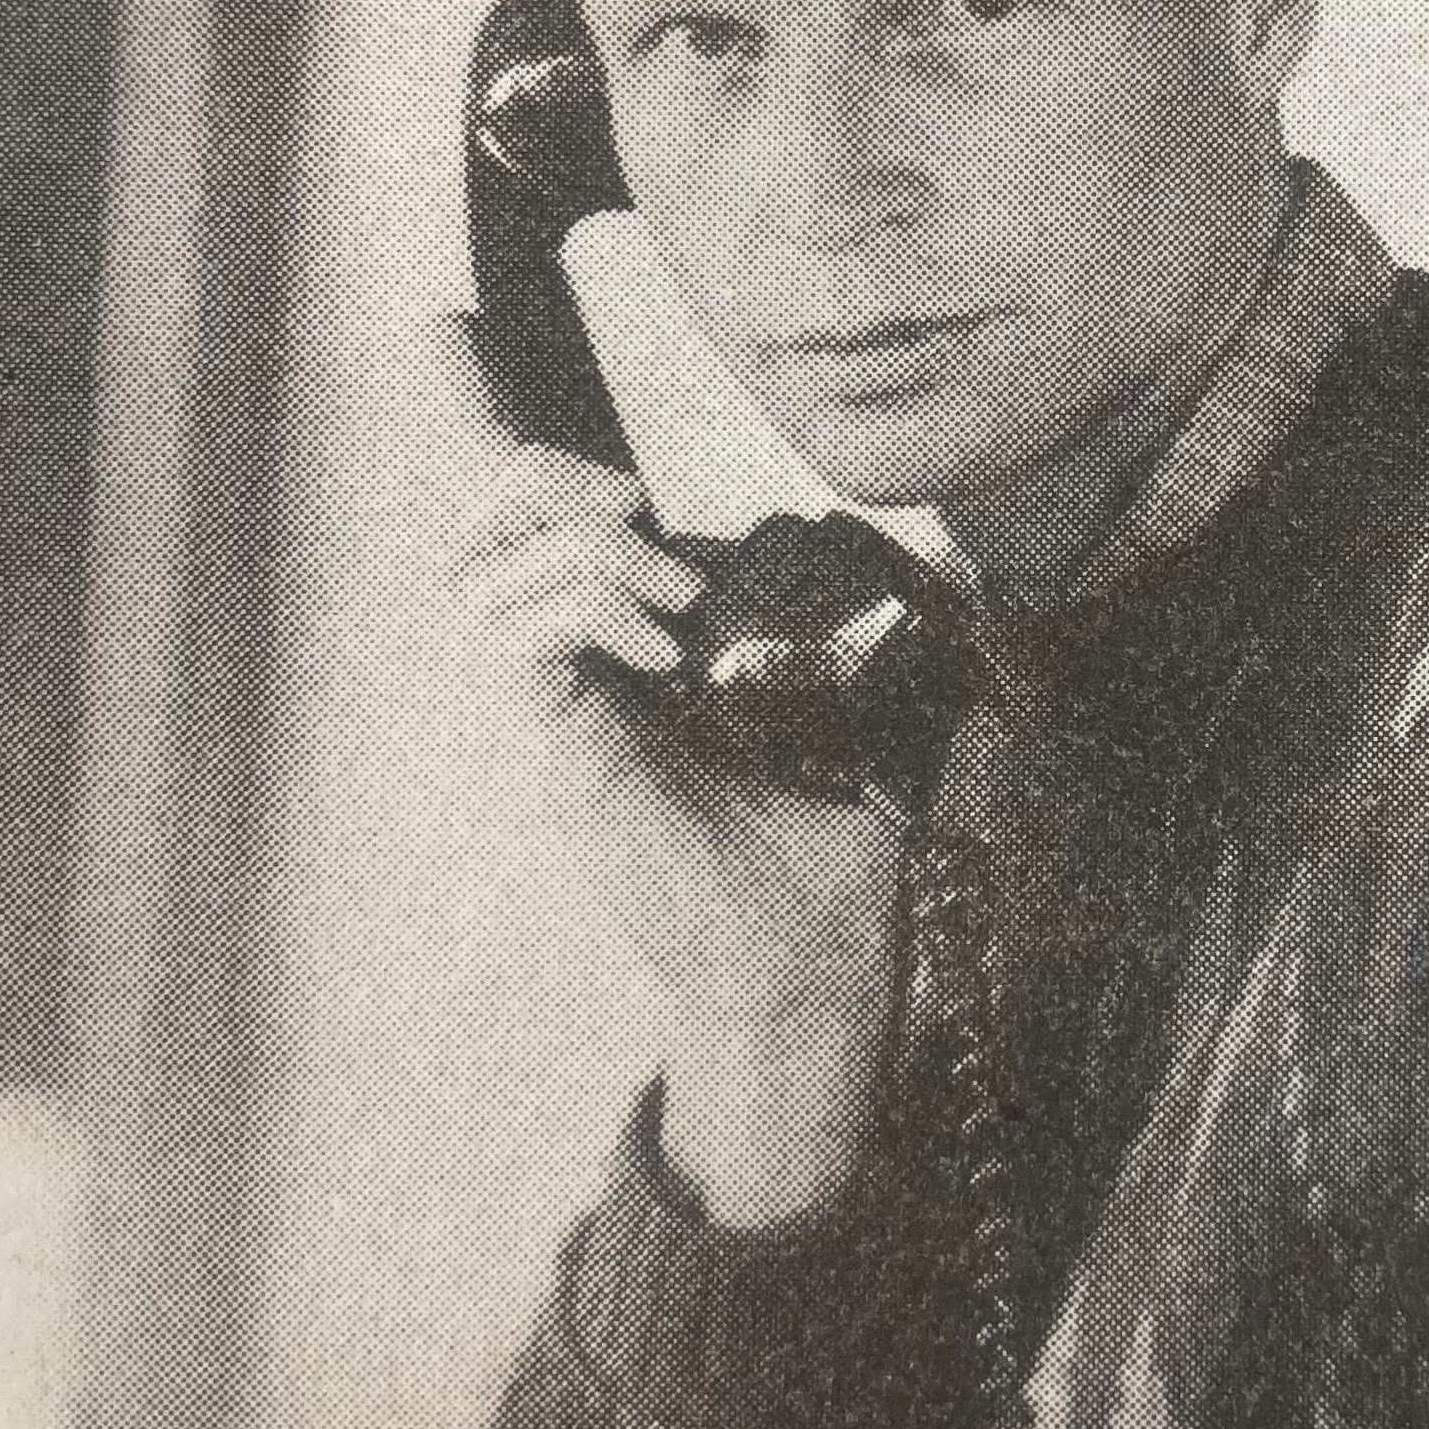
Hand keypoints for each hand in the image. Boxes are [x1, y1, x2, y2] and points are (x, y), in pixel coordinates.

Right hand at [445, 440, 902, 1226]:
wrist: (805, 951)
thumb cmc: (828, 844)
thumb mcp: (862, 707)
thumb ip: (881, 627)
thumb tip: (951, 557)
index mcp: (629, 646)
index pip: (535, 528)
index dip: (559, 477)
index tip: (645, 490)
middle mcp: (578, 669)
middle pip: (477, 534)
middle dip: (538, 482)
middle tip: (631, 504)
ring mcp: (563, 710)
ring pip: (483, 578)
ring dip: (577, 550)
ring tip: (673, 594)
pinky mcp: (564, 752)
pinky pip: (520, 647)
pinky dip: (585, 614)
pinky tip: (666, 652)